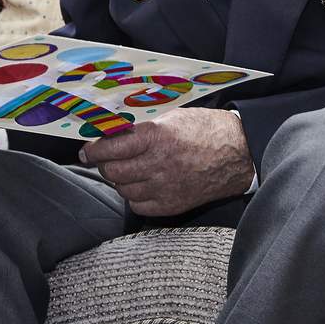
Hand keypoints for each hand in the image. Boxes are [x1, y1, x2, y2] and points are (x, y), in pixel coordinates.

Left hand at [80, 108, 253, 217]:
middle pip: (112, 171)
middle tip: (103, 159)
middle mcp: (158, 164)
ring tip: (125, 170)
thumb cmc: (204, 129)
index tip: (87, 151)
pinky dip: (133, 196)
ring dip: (118, 180)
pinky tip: (139, 185)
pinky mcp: (172, 205)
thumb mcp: (170, 117)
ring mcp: (165, 187)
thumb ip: (141, 126)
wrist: (237, 152)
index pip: (110, 148)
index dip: (93, 150)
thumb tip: (111, 131)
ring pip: (123, 189)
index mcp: (155, 137)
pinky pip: (139, 206)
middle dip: (102, 164)